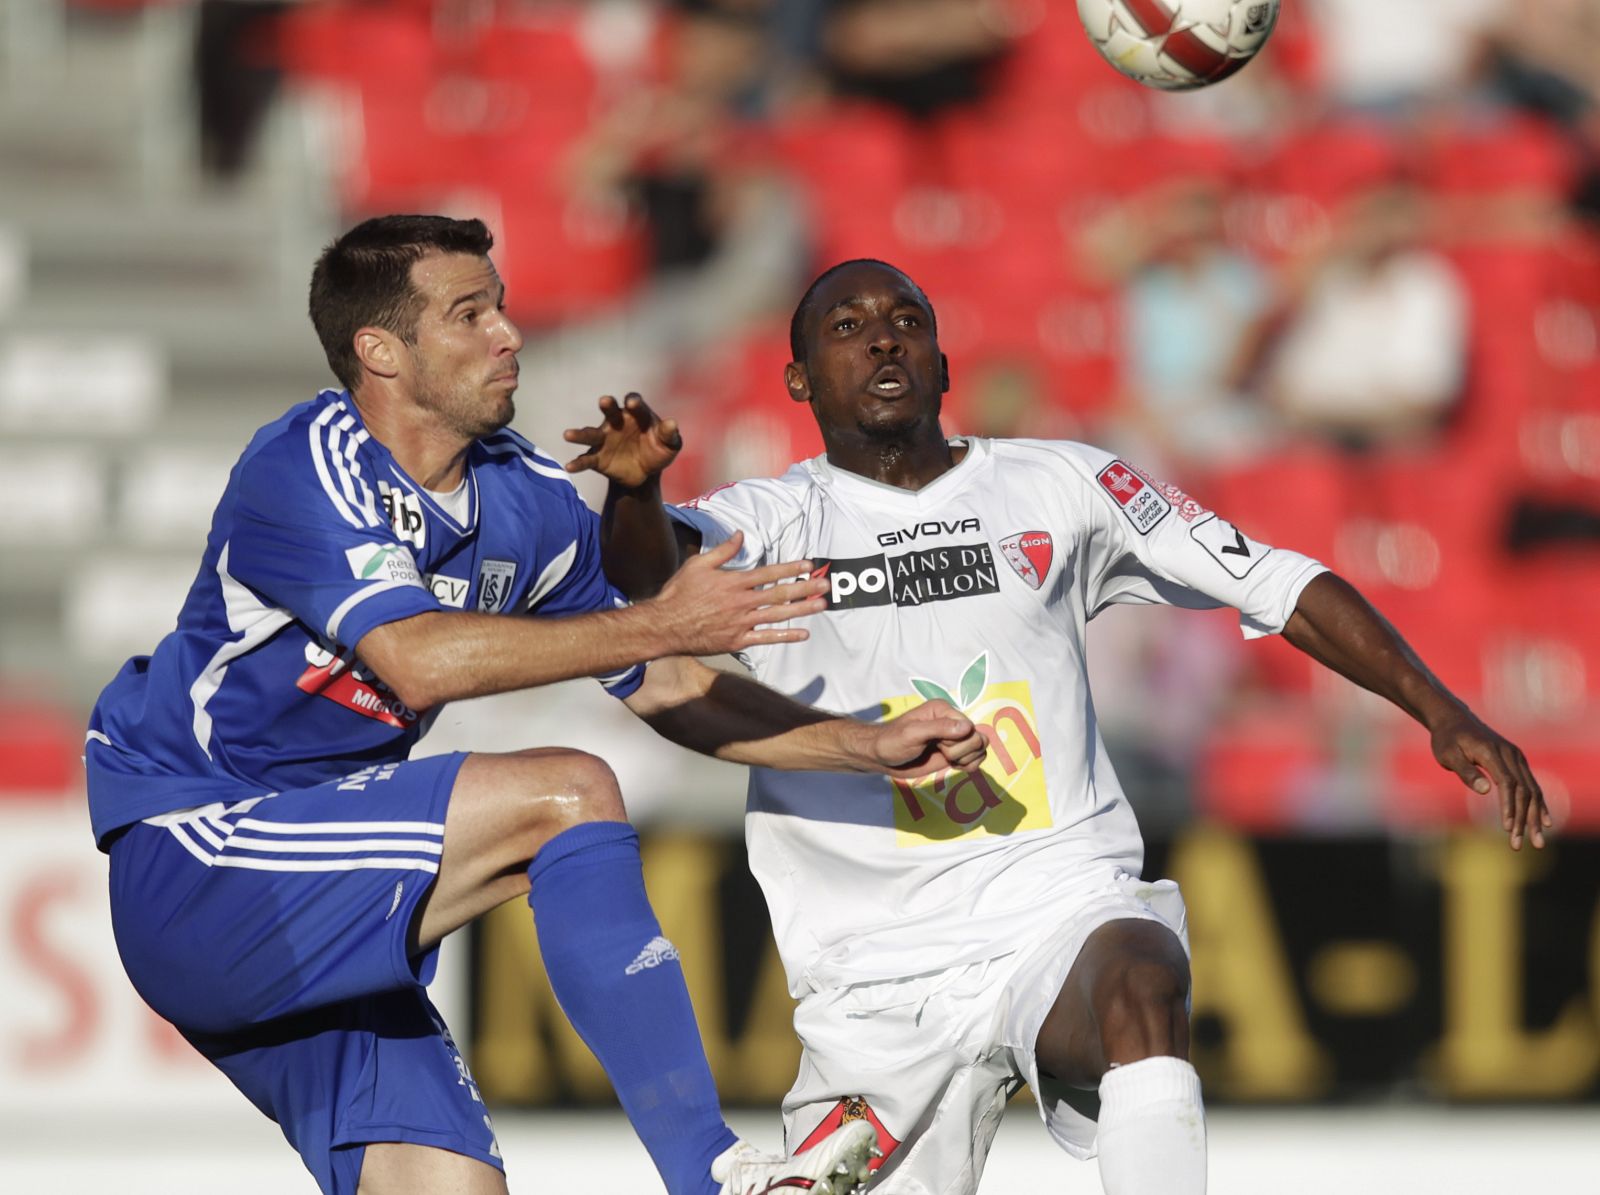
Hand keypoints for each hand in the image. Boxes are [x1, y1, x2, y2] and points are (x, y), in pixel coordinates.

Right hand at [564, 393, 680, 488]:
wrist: (646, 473)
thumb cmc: (658, 451)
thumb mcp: (669, 444)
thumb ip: (669, 434)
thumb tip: (672, 424)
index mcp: (636, 414)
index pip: (635, 403)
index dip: (634, 402)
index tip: (632, 403)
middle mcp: (616, 422)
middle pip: (610, 410)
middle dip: (608, 405)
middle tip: (604, 401)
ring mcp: (604, 439)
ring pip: (590, 433)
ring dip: (579, 434)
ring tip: (567, 435)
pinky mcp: (598, 458)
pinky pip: (586, 459)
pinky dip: (578, 463)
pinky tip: (569, 466)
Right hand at [647, 532, 828, 655]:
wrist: (665, 626)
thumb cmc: (679, 593)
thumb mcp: (698, 565)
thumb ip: (723, 550)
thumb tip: (741, 535)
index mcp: (734, 583)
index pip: (769, 574)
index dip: (790, 568)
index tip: (809, 565)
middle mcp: (741, 603)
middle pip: (779, 594)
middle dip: (805, 588)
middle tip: (826, 585)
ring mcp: (741, 623)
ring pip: (778, 615)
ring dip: (802, 610)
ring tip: (821, 605)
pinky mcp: (738, 641)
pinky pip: (766, 639)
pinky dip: (785, 636)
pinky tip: (803, 633)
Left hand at [873, 699, 988, 778]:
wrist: (882, 757)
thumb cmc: (892, 742)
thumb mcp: (912, 734)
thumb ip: (939, 728)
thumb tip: (968, 727)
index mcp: (944, 710)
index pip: (970, 728)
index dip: (956, 743)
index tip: (937, 745)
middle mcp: (953, 721)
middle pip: (979, 739)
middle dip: (961, 752)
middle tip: (940, 751)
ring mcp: (955, 738)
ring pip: (981, 749)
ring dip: (967, 759)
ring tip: (947, 759)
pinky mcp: (955, 752)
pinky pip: (977, 758)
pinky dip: (968, 765)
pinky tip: (952, 765)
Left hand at [1430, 711, 1550, 850]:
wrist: (1454, 720)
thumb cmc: (1447, 739)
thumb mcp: (1448, 755)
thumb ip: (1467, 772)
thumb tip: (1486, 790)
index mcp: (1492, 753)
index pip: (1508, 784)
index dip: (1509, 806)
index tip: (1506, 827)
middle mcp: (1510, 754)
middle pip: (1524, 791)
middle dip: (1523, 819)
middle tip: (1519, 844)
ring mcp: (1517, 757)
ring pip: (1532, 791)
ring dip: (1535, 817)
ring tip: (1536, 841)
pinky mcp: (1517, 761)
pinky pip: (1532, 785)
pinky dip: (1538, 805)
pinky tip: (1545, 822)